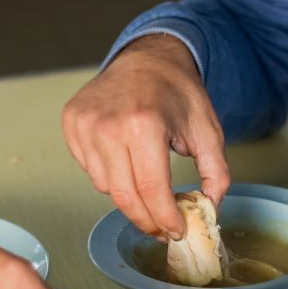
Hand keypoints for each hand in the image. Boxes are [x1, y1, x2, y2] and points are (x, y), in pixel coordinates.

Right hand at [62, 34, 229, 240]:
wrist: (147, 57)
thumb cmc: (178, 92)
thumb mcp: (208, 130)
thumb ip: (216, 173)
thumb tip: (211, 209)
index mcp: (144, 124)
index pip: (152, 190)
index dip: (165, 218)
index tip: (177, 232)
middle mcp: (108, 126)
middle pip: (124, 196)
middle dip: (147, 220)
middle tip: (162, 229)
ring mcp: (84, 124)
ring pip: (105, 187)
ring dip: (129, 195)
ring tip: (147, 185)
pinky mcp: (71, 124)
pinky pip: (89, 169)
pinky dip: (110, 175)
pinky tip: (126, 161)